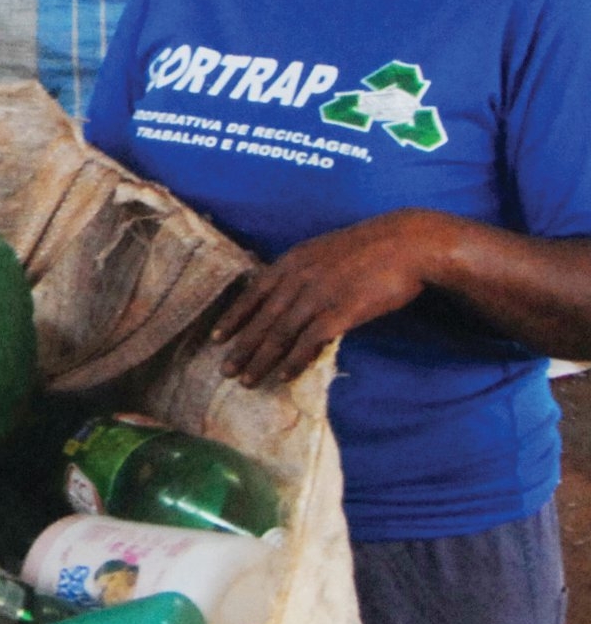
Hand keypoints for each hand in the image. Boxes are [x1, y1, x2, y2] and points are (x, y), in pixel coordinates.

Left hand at [210, 210, 448, 386]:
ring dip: (262, 360)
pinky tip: (284, 375)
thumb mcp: (323, 251)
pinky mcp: (342, 311)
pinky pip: (310, 341)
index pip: (253, 294)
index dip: (234, 318)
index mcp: (291, 262)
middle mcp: (298, 278)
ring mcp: (319, 295)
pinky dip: (295, 360)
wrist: (406, 243)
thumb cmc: (368, 248)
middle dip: (242, 347)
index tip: (217, 338)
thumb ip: (301, 271)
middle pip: (263, 319)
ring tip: (248, 380)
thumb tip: (285, 294)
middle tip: (226, 370)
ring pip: (281, 334)